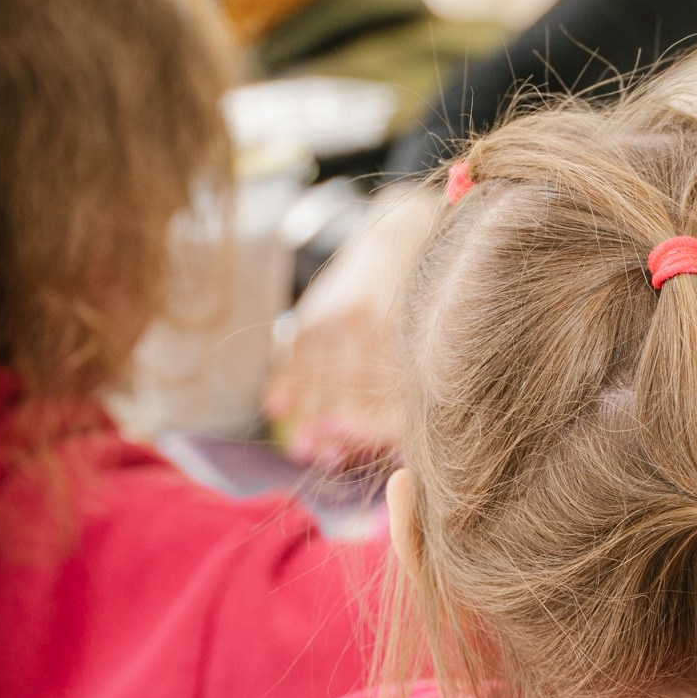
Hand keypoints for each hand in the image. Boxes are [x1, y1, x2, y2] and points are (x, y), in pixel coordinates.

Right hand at [264, 186, 440, 466]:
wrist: (397, 238)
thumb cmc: (414, 301)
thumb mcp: (419, 333)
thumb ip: (408, 382)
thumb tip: (394, 442)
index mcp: (402, 336)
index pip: (386, 393)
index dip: (372, 427)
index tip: (356, 449)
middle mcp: (369, 327)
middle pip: (348, 391)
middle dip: (336, 430)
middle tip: (327, 459)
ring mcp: (337, 319)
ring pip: (318, 379)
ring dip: (308, 418)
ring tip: (303, 451)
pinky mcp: (313, 311)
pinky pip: (293, 355)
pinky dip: (284, 383)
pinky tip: (277, 409)